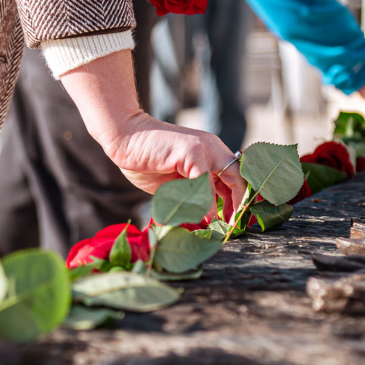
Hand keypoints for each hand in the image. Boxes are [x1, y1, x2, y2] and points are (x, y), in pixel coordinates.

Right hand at [60, 51, 245, 211]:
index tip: (232, 221)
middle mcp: (213, 148)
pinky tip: (199, 215)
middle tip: (232, 226)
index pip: (236, 177)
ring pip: (229, 180)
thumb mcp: (175, 183)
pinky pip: (205, 182)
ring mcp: (204, 148)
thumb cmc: (146, 160)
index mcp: (211, 154)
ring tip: (217, 225)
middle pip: (240, 177)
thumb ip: (192, 196)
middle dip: (239, 204)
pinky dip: (205, 201)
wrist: (124, 137)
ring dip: (226, 207)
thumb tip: (204, 220)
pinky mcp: (191, 151)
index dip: (238, 200)